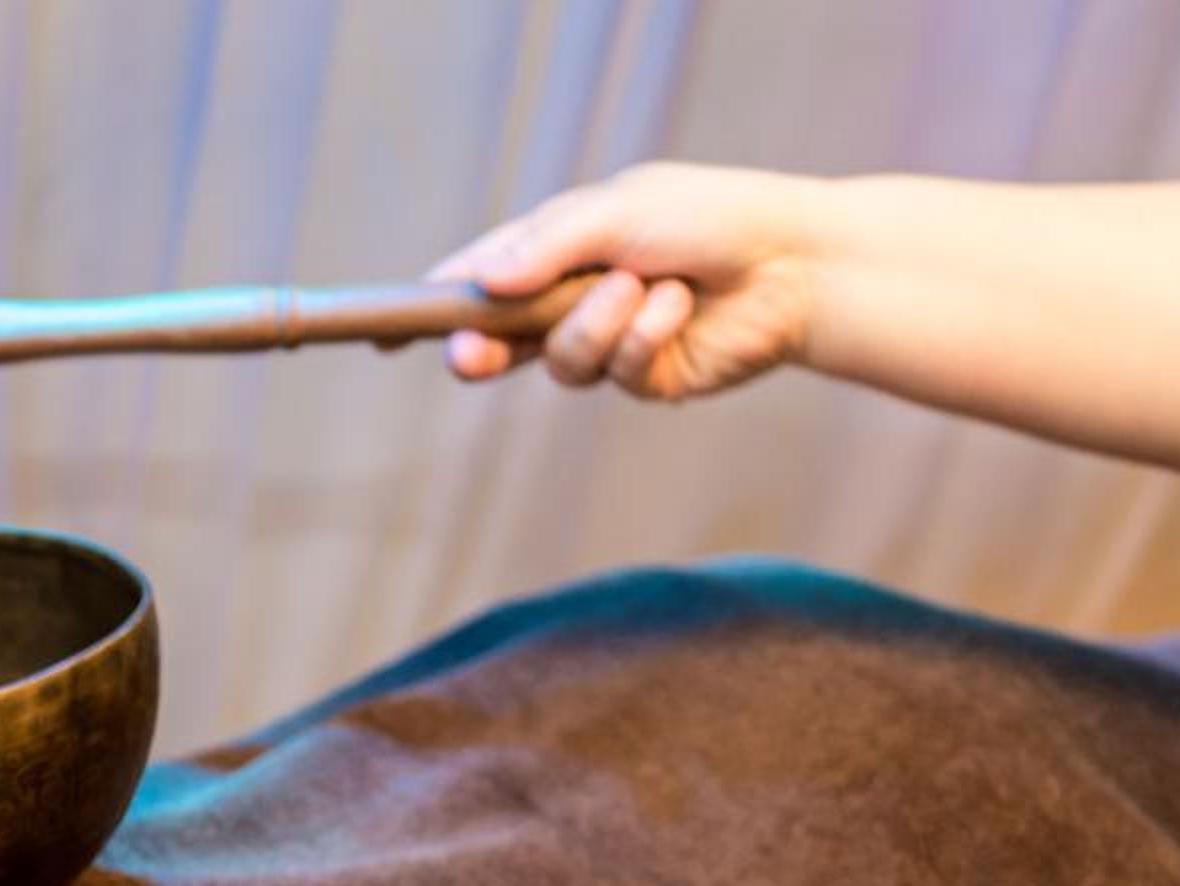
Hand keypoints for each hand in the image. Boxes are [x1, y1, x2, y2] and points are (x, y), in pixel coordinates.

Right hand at [414, 161, 823, 400]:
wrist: (793, 261)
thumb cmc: (707, 216)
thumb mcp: (617, 212)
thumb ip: (547, 248)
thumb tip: (485, 284)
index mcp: (556, 252)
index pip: (480, 281)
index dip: (433, 308)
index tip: (385, 337)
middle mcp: (572, 303)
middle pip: (501, 342)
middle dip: (483, 350)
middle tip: (470, 355)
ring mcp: (606, 345)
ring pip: (563, 361)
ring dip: (601, 322)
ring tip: (649, 286)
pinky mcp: (645, 379)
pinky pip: (619, 371)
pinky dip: (648, 336)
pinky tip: (680, 306)